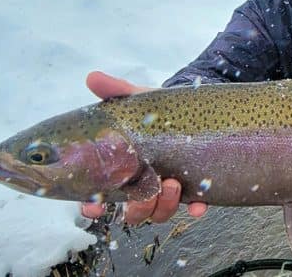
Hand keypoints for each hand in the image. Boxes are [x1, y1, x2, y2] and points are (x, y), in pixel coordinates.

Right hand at [78, 71, 208, 222]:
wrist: (193, 108)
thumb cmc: (156, 111)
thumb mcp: (138, 101)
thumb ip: (116, 91)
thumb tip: (93, 78)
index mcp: (122, 169)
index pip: (100, 196)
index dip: (93, 206)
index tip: (95, 205)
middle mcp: (142, 185)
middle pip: (133, 212)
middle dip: (139, 207)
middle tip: (149, 187)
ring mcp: (167, 191)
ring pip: (159, 213)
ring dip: (164, 205)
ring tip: (173, 183)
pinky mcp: (193, 191)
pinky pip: (192, 208)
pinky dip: (194, 208)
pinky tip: (198, 204)